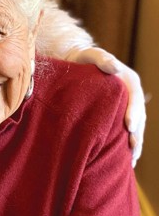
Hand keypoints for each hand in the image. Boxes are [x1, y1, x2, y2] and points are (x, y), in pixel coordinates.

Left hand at [66, 47, 146, 166]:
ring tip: (131, 160)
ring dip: (134, 143)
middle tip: (132, 148)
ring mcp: (126, 106)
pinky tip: (124, 159)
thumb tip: (115, 66)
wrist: (76, 63)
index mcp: (129, 81)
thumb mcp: (91, 55)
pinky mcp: (118, 115)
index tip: (129, 127)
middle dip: (137, 134)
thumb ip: (102, 59)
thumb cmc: (82, 59)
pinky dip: (126, 144)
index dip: (134, 112)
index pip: (135, 98)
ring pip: (135, 127)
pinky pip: (126, 131)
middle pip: (139, 117)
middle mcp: (131, 95)